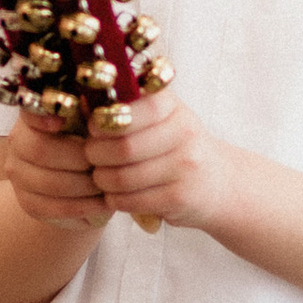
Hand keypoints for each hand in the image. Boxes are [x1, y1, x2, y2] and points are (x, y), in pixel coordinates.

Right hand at [1, 107, 110, 237]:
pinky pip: (52, 206)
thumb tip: (97, 105)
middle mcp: (18, 143)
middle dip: (78, 158)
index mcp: (33, 118)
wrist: (79, 188)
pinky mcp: (27, 202)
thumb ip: (91, 116)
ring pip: (48, 181)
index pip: (30, 112)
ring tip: (107, 186)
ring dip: (84, 186)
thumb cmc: (89, 149)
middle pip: (39, 149)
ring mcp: (18, 174)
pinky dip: (82, 206)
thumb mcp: (92, 129)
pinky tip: (101, 203)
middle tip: (105, 164)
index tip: (61, 122)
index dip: (42, 117)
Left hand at [87, 86, 232, 234]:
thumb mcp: (161, 118)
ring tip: (101, 178)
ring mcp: (185, 166)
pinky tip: (117, 195)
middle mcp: (184, 132)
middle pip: (122, 147)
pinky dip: (115, 200)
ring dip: (103, 181)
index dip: (103, 122)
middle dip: (96, 155)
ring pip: (123, 177)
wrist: (220, 182)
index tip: (93, 129)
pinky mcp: (180, 197)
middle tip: (90, 157)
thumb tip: (82, 102)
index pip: (130, 109)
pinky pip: (132, 200)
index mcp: (173, 107)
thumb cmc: (177, 145)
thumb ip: (126, 108)